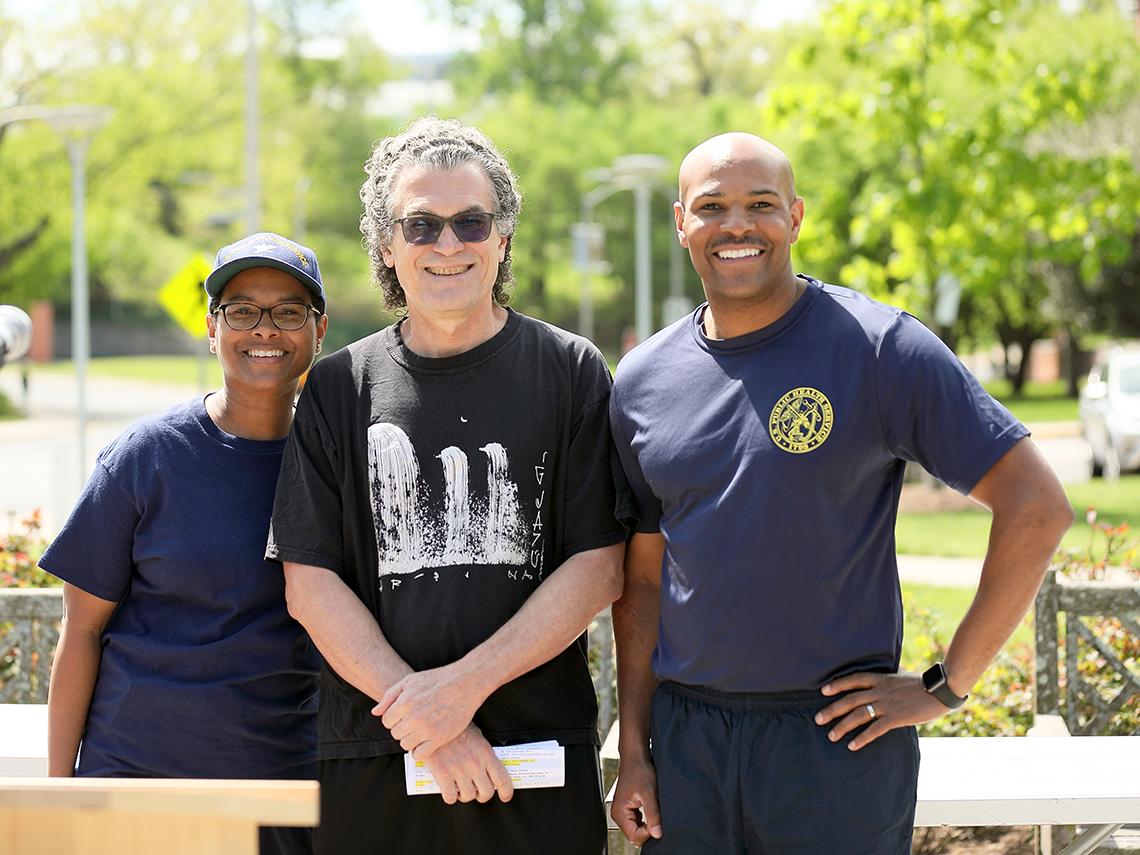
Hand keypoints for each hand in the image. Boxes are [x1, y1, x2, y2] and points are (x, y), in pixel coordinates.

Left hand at [373, 665, 483, 759]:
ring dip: (411, 739)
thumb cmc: (436, 680)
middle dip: (402, 728)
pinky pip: (420, 754)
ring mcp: (427, 729)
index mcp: (404, 703)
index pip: (386, 721)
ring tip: (421, 730)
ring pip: (406, 745)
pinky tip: (426, 741)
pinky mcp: (439, 738)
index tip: (405, 715)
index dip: (394, 718)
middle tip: (415, 721)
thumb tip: (375, 713)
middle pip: (396, 734)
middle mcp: (413, 718)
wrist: (464, 683)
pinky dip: (420, 751)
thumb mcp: (409, 681)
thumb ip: (389, 696)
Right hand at [423, 724, 514, 804]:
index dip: (506, 792)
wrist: (434, 722)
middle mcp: (475, 763)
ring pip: (468, 796)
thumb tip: (491, 767)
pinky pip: (450, 797)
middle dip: (482, 795)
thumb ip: (484, 753)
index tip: (505, 796)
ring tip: (460, 788)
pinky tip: (448, 790)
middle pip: (486, 792)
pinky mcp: (442, 774)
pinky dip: (450, 797)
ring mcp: (459, 769)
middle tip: (476, 790)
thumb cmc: (456, 729)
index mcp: (486, 753)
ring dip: (464, 795)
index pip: (502, 779)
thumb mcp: (477, 736)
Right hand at [611, 755, 662, 845]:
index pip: (634, 836)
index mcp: (619, 812)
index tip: (656, 822)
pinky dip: (645, 819)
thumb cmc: (639, 770)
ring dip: (647, 823)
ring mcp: (622, 812)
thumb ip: (653, 816)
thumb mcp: (649, 794)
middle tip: (655, 814)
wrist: (635, 758)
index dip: (648, 832)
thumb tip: (657, 833)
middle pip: (635, 835)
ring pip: (637, 829)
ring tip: (650, 807)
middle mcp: (618, 814)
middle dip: (647, 829)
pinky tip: (648, 807)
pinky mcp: (627, 809)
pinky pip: (637, 822)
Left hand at [815, 671, 950, 750]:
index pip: (854, 679)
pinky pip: (874, 729)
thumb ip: (890, 678)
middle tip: (818, 719)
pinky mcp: (896, 717)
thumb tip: (887, 676)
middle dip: (832, 709)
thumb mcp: (902, 675)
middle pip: (850, 699)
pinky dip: (862, 738)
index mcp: (881, 678)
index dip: (837, 684)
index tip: (823, 690)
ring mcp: (887, 704)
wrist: (941, 688)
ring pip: (858, 715)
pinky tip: (852, 745)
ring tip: (831, 736)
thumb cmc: (924, 683)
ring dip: (842, 726)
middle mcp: (880, 690)